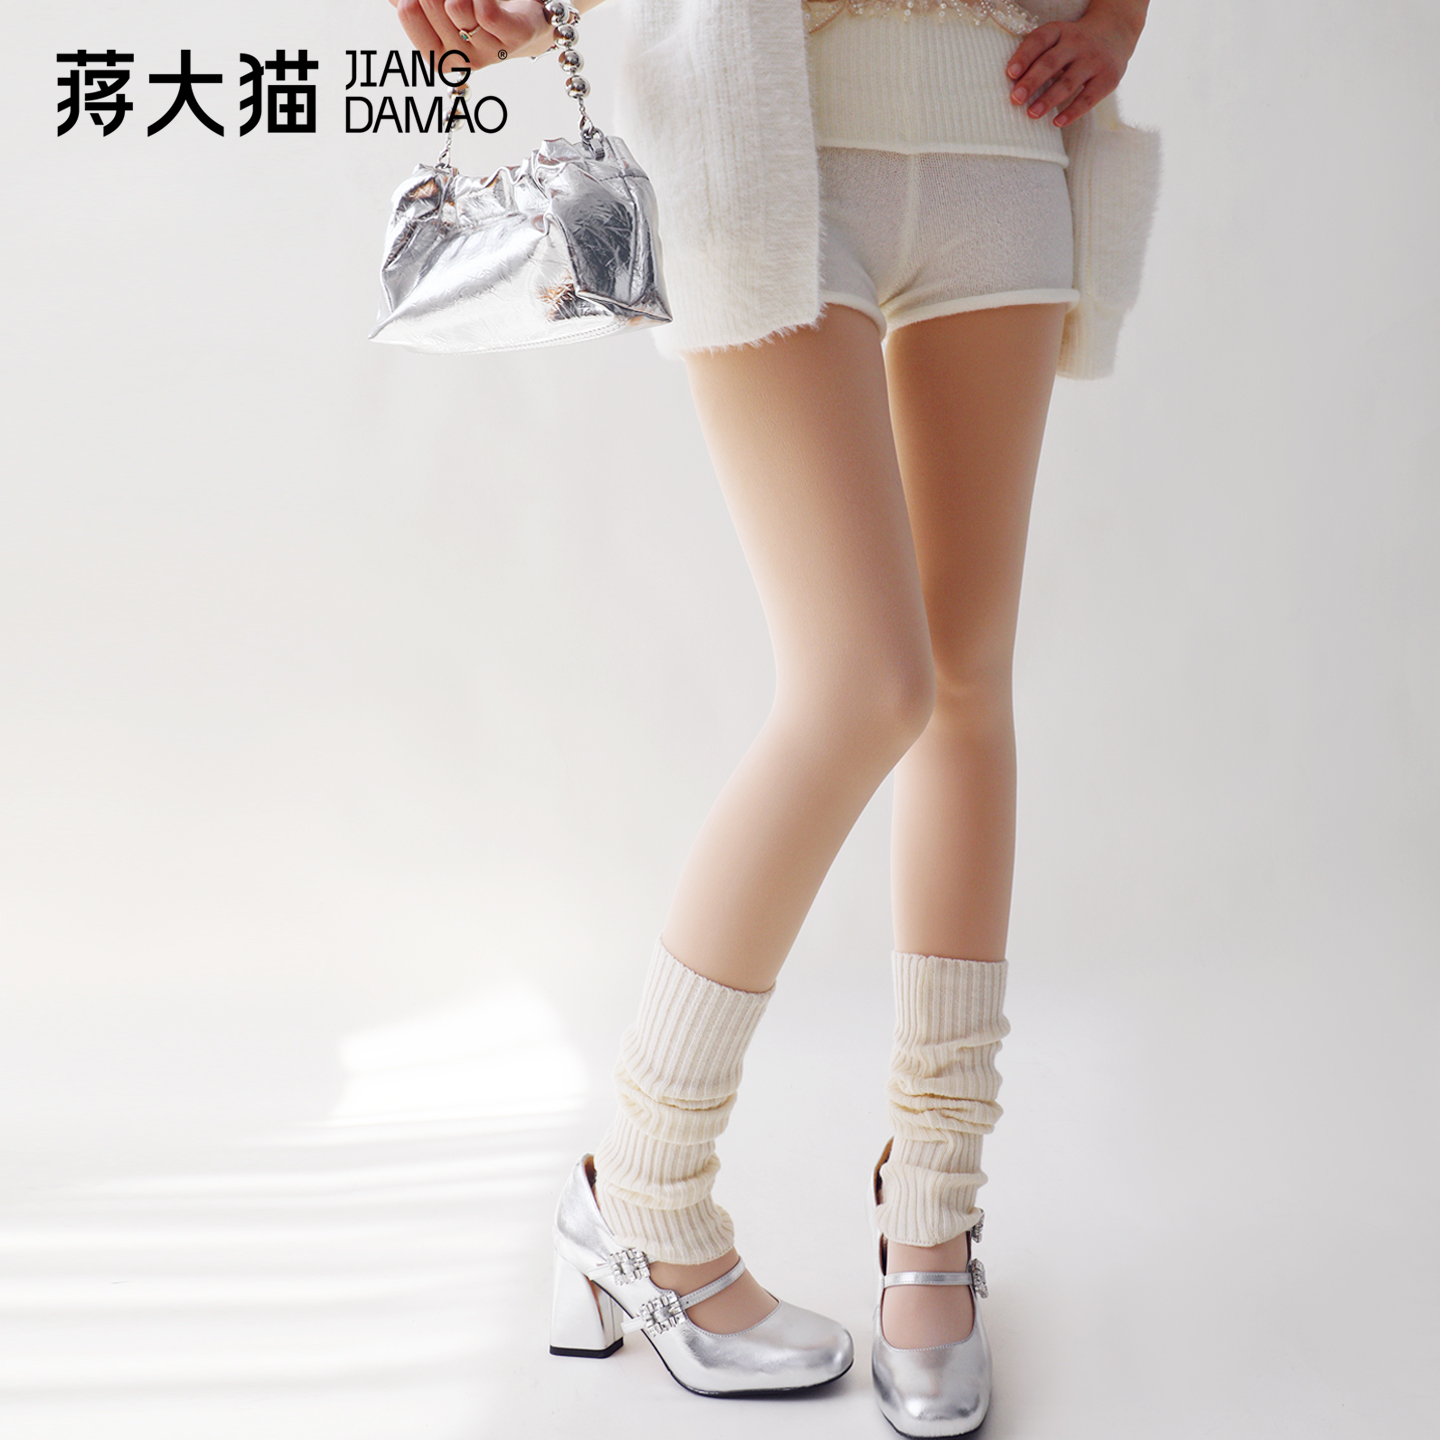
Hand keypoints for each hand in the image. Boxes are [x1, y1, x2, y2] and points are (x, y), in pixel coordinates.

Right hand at [388, 0, 558, 69]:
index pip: (408, 12)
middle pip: (430, 4)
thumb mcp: (440, 8)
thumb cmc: (479, 10)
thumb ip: (410, 1)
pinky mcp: (514, 39)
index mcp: (438, 54)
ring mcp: (489, 53)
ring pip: (457, 8)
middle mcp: (462, 59)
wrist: (526, 19)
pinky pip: (485, 13)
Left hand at [1004, 0, 1147, 127]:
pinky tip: (1057, 122)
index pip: (1039, 40)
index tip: (1010, 73)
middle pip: (1051, 62)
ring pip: (1068, 82)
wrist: (1115, 32)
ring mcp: (1094, 60)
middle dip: (1032, 81)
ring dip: (1048, 99)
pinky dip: (1072, 112)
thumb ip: (1038, 56)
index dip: (1024, 56)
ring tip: (1031, 114)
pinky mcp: (1108, 78)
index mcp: (1060, 30)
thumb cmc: (1074, 44)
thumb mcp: (1058, 39)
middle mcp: (1077, 43)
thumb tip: (1013, 87)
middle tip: (1015, 99)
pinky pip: (1088, 98)